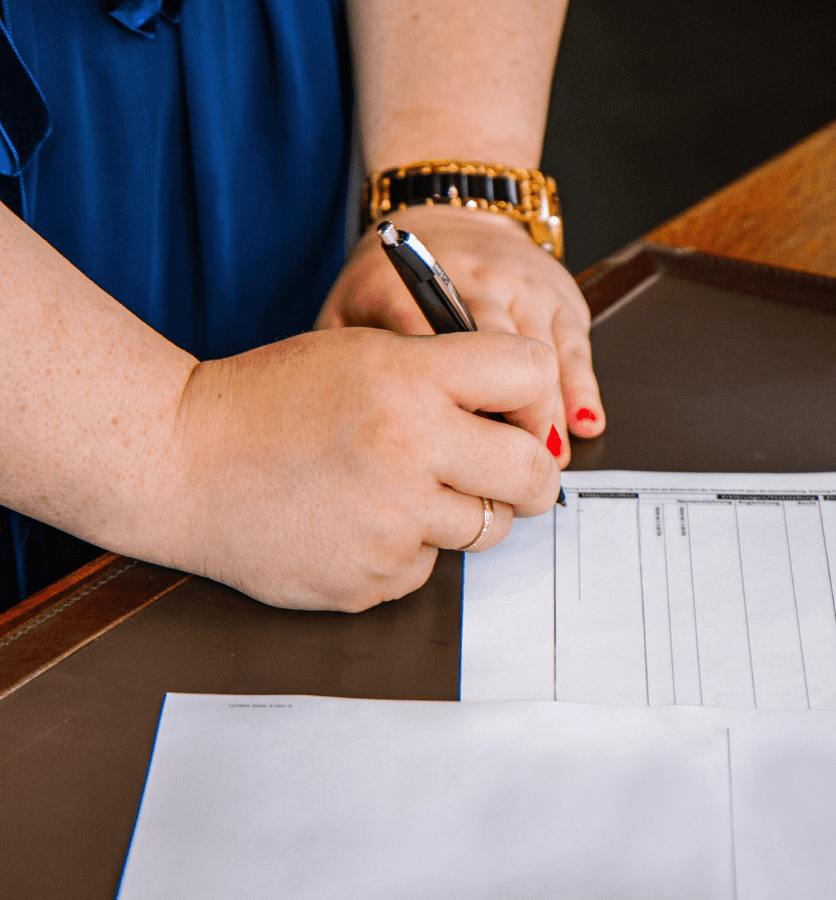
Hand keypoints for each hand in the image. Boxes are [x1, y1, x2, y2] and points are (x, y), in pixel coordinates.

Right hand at [164, 328, 561, 611]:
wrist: (178, 460)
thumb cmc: (271, 401)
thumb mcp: (364, 354)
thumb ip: (449, 375)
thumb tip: (530, 416)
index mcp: (412, 379)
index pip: (533, 375)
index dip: (533, 396)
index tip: (519, 413)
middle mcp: (410, 449)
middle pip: (533, 474)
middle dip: (529, 474)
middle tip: (508, 471)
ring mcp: (392, 522)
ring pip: (489, 529)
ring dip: (465, 512)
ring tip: (407, 487)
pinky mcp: (371, 579)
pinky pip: (428, 566)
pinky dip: (408, 547)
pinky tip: (359, 519)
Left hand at [317, 205, 605, 466]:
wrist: (447, 217)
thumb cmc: (391, 281)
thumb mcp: (348, 311)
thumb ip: (338, 362)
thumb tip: (341, 433)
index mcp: (408, 286)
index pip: (429, 350)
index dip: (447, 406)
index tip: (452, 454)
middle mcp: (470, 279)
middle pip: (495, 352)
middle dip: (510, 414)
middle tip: (511, 470)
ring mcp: (521, 283)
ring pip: (542, 352)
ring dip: (549, 410)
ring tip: (546, 462)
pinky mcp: (559, 292)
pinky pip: (574, 344)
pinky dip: (582, 386)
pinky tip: (584, 424)